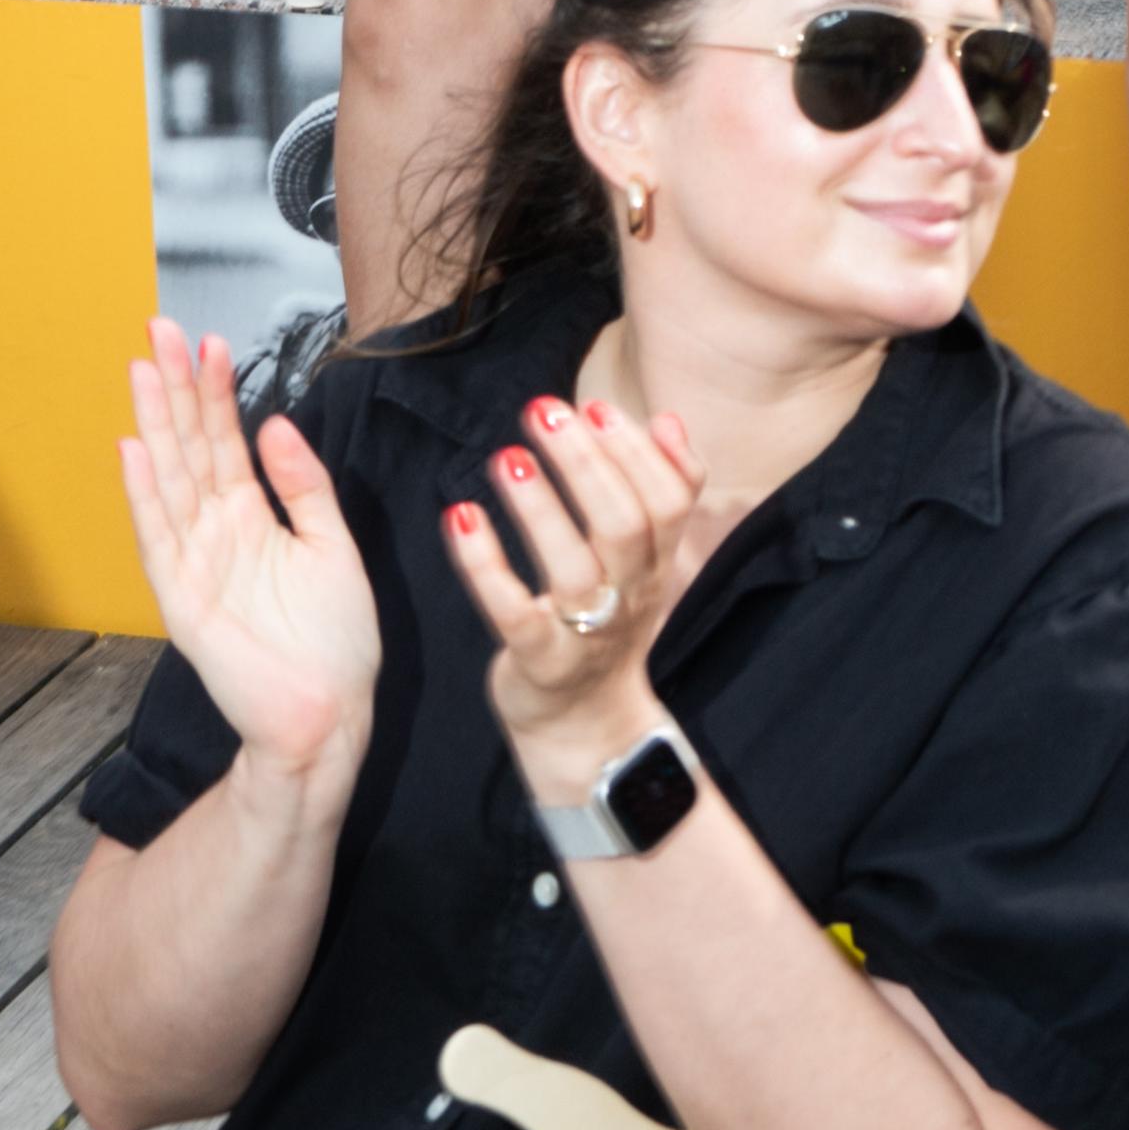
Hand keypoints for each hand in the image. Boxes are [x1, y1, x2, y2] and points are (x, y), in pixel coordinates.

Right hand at [118, 314, 382, 794]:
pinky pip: (160, 539)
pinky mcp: (183, 600)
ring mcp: (195, 562)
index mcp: (252, 517)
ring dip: (154, 425)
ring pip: (169, 479)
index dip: (215, 391)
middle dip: (175, 388)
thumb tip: (276, 422)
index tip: (208, 340)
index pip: (225, 439)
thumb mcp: (332, 547)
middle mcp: (216, 532)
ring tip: (143, 369)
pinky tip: (133, 451)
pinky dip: (144, 497)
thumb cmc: (336, 643)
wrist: (330, 718)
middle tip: (160, 329)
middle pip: (189, 447)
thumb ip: (305, 487)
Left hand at [446, 378, 713, 770]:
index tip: (595, 404)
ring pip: (573, 570)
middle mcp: (628, 596)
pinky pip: (513, 613)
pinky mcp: (537, 660)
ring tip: (508, 457)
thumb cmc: (608, 618)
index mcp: (656, 564)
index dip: (636, 452)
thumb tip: (666, 418)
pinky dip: (485, 565)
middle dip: (587, 463)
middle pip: (625, 526)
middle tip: (544, 410)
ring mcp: (584, 633)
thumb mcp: (646, 558)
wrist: (585, 725)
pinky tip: (460, 516)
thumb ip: (663, 487)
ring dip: (541, 510)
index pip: (668, 502)